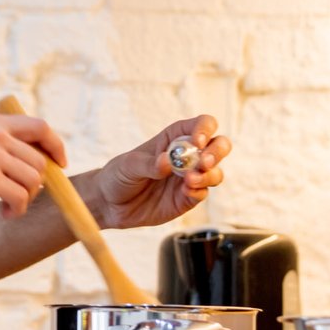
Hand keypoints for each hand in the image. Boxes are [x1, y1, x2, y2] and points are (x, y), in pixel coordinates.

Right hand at [0, 113, 67, 217]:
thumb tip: (36, 162)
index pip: (40, 127)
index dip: (56, 146)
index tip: (60, 164)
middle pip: (40, 161)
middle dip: (36, 184)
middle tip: (19, 198)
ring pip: (34, 180)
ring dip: (26, 199)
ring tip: (8, 206)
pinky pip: (21, 197)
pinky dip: (17, 210)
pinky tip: (4, 213)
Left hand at [90, 115, 231, 229]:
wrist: (110, 204)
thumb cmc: (119, 175)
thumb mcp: (128, 165)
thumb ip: (148, 164)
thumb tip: (168, 162)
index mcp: (174, 138)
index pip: (201, 125)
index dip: (204, 129)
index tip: (197, 141)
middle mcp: (187, 156)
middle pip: (218, 146)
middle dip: (217, 152)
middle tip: (205, 162)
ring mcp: (190, 177)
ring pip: (215, 172)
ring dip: (209, 175)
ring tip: (190, 181)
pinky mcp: (188, 198)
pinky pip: (203, 193)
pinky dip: (199, 191)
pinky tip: (186, 192)